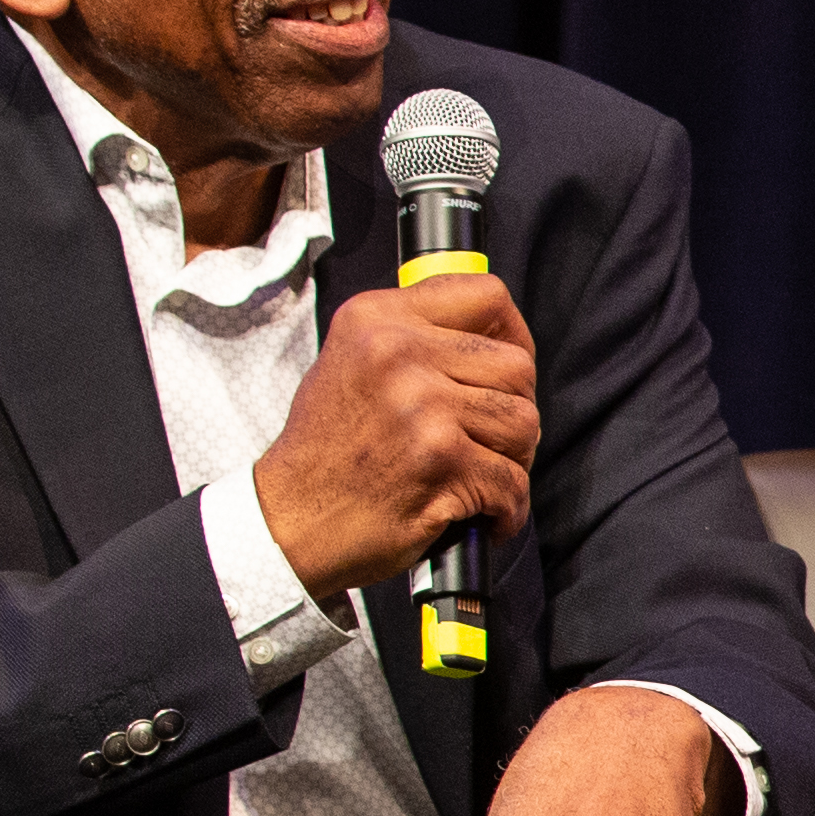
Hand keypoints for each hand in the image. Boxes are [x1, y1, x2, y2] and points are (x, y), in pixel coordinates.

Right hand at [252, 271, 539, 600]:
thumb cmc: (327, 450)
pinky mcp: (441, 460)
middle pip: (517, 366)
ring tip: (479, 476)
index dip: (514, 336)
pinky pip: (513, 482)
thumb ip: (415, 338)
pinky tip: (483, 515)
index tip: (508, 370)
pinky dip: (507, 510)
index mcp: (377, 319)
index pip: (487, 296)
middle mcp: (398, 353)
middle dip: (514, 409)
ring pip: (524, 423)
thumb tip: (494, 337)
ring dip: (514, 459)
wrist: (290, 519)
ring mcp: (422, 406)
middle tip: (488, 440)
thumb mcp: (352, 362)